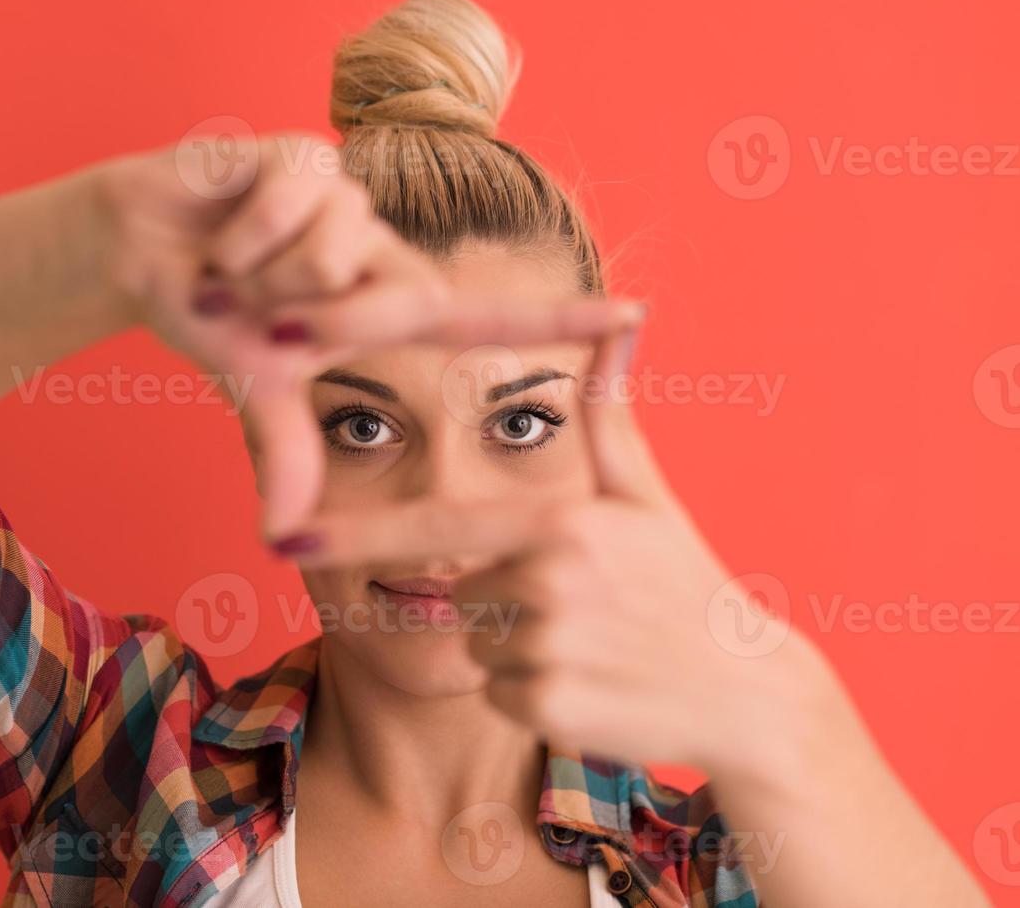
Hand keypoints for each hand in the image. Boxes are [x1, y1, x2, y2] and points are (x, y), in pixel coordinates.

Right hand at [92, 134, 641, 534]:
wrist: (143, 251)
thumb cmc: (213, 317)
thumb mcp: (257, 392)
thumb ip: (286, 453)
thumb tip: (278, 540)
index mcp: (387, 304)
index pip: (486, 319)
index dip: (559, 322)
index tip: (638, 316)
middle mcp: (384, 249)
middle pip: (402, 303)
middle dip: (319, 326)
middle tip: (253, 320)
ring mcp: (352, 197)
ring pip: (337, 257)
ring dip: (265, 280)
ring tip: (232, 270)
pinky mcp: (309, 154)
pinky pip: (292, 210)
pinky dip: (243, 238)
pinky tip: (220, 233)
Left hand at [279, 323, 841, 775]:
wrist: (746, 693)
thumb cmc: (687, 584)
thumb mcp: (646, 496)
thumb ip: (609, 414)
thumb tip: (621, 319)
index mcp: (557, 523)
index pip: (434, 527)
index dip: (356, 532)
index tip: (283, 534)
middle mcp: (544, 583)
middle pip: (460, 590)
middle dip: (502, 598)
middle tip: (581, 607)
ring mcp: (544, 650)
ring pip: (474, 644)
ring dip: (515, 648)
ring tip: (591, 643)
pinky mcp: (546, 710)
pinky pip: (496, 694)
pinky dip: (531, 694)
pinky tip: (592, 685)